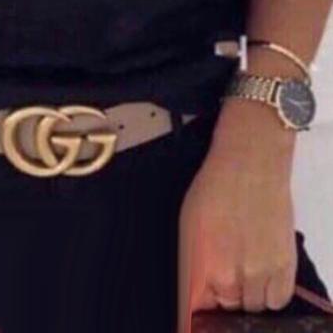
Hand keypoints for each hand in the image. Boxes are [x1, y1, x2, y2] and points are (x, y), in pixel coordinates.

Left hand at [177, 99, 297, 331]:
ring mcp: (260, 272)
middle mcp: (231, 275)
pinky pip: (277, 300)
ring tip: (242, 272)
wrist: (250, 162)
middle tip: (222, 279)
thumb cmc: (215, 186)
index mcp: (202, 264)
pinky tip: (261, 275)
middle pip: (227, 311)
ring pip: (253, 308)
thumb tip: (197, 292)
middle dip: (222, 300)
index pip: (197, 309)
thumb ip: (193, 263)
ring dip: (246, 297)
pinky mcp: (285, 266)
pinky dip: (269, 294)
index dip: (198, 310)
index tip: (199, 308)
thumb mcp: (189, 225)